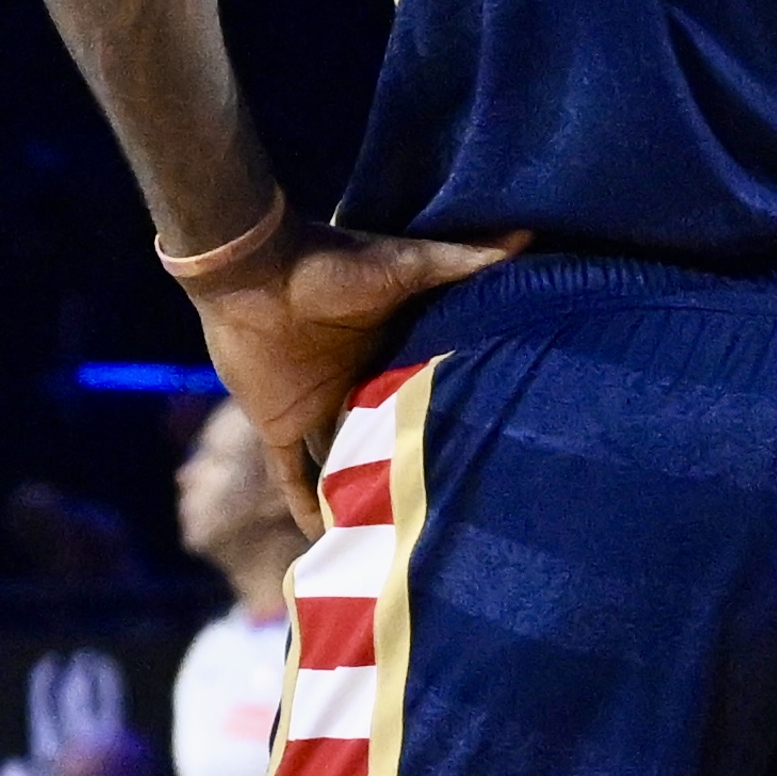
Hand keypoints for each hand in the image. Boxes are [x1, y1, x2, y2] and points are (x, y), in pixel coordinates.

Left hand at [185, 209, 533, 521]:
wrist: (252, 269)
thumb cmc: (327, 262)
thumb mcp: (404, 266)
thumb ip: (461, 260)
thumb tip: (525, 236)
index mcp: (387, 348)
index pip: (420, 389)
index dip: (445, 416)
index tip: (483, 446)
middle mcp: (354, 381)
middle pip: (384, 431)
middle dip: (405, 463)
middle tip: (446, 507)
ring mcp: (316, 405)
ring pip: (343, 459)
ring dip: (358, 491)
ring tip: (392, 537)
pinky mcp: (279, 422)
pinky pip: (292, 474)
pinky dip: (305, 504)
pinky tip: (324, 539)